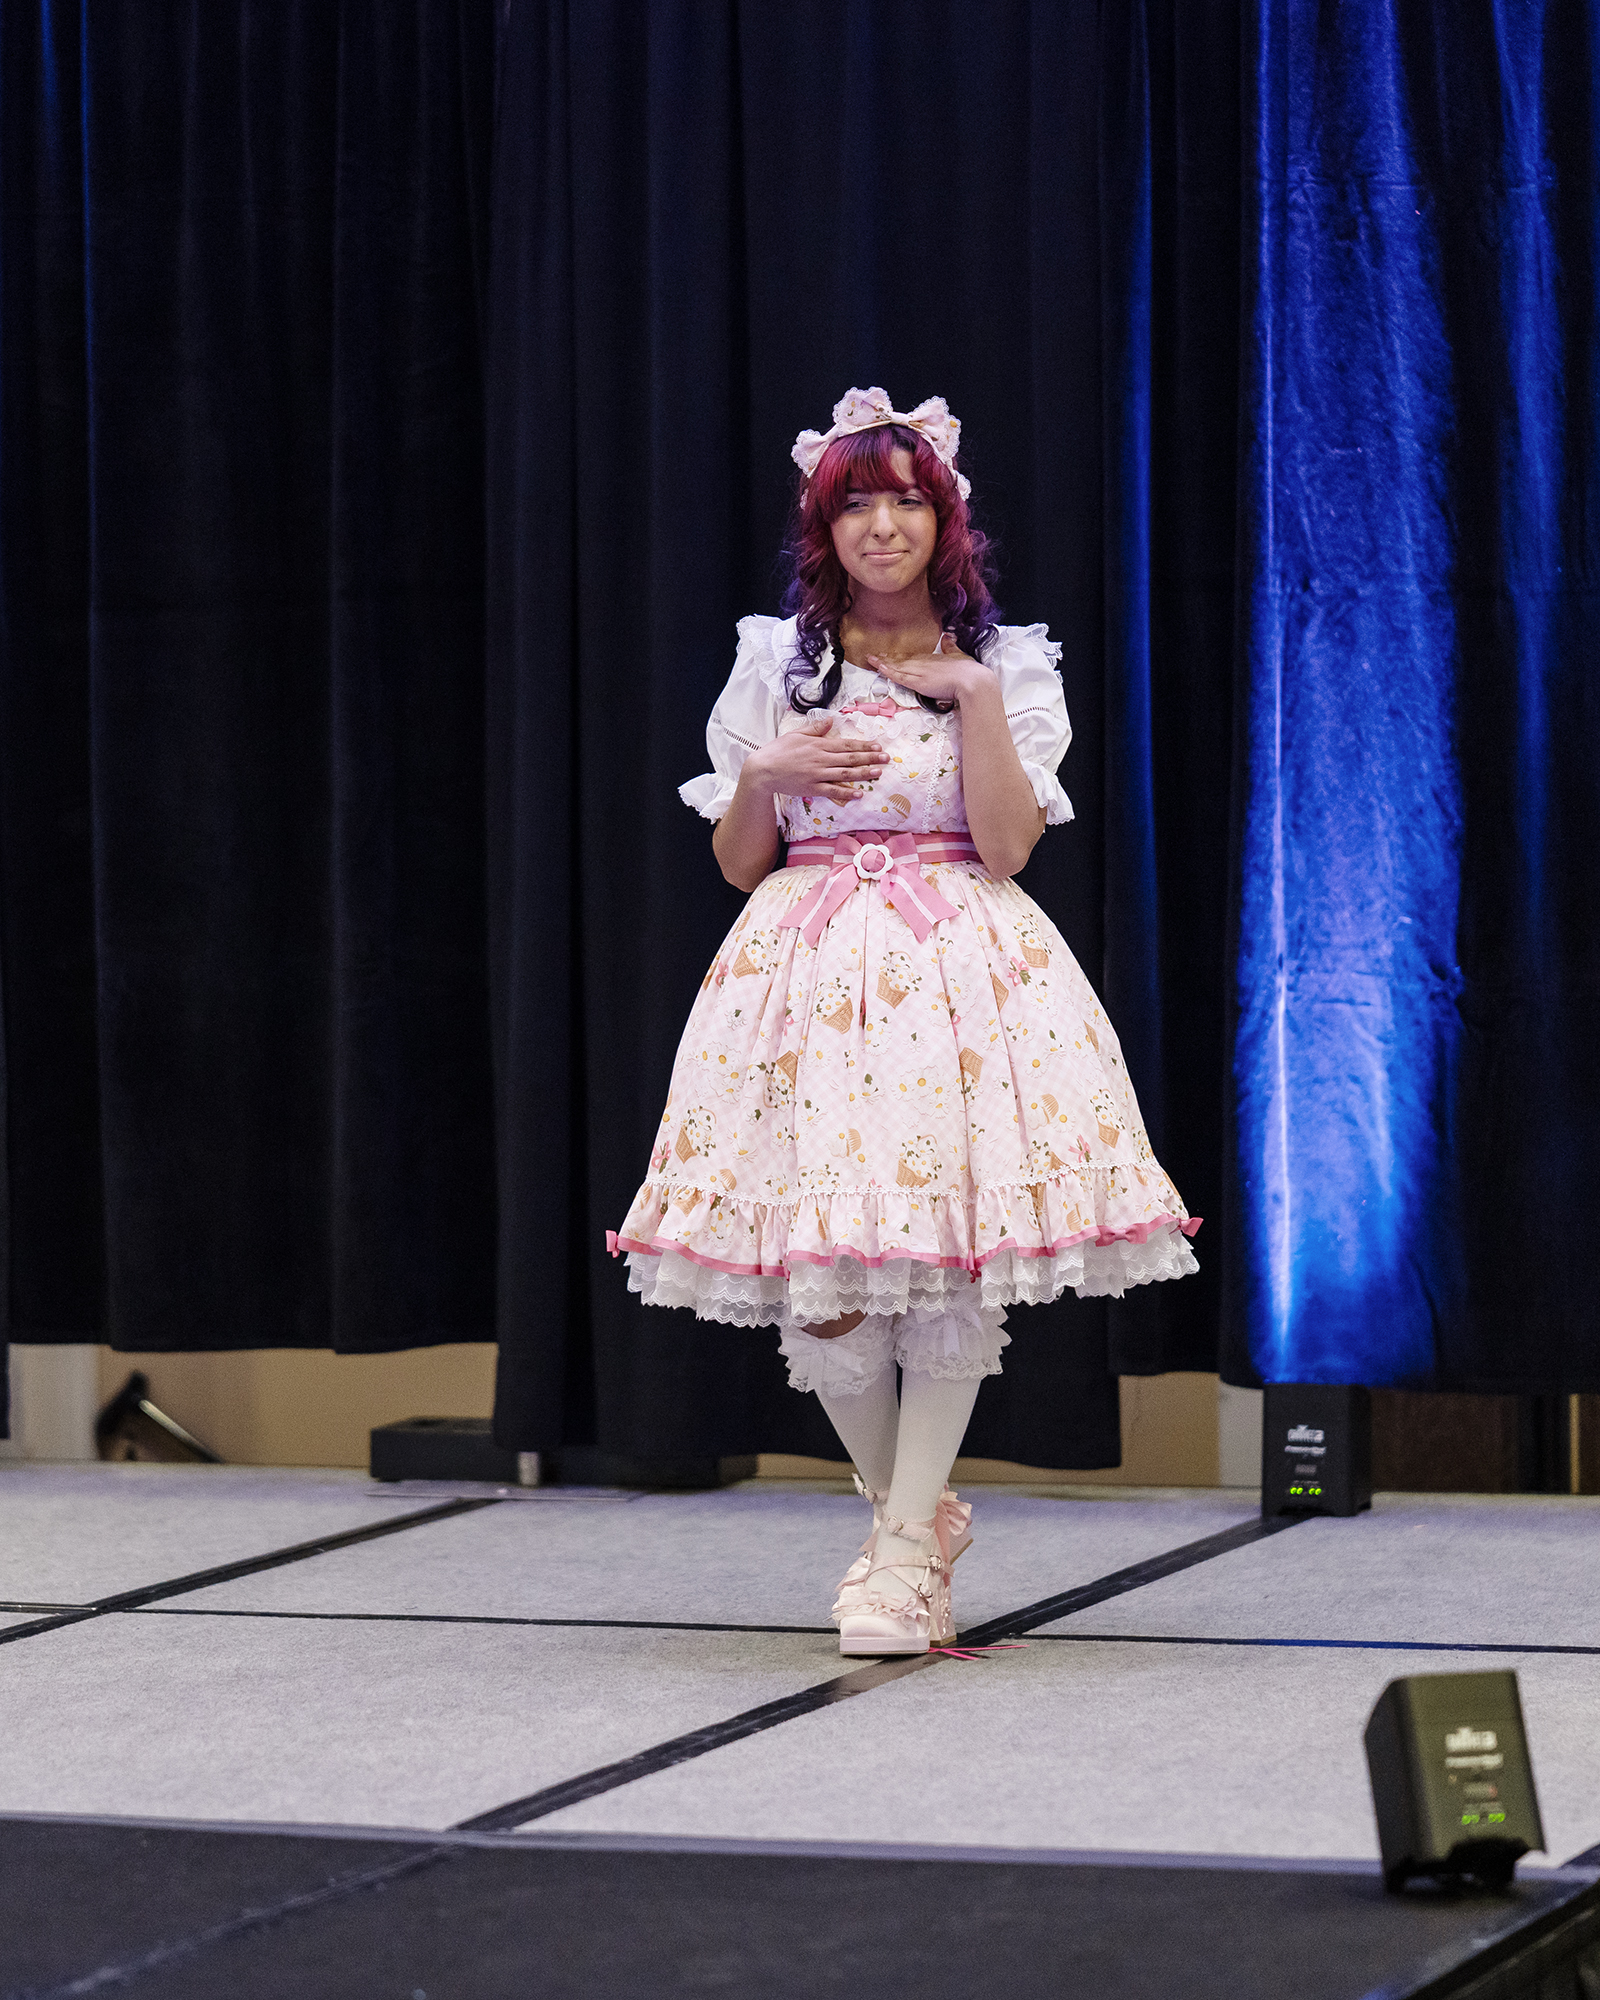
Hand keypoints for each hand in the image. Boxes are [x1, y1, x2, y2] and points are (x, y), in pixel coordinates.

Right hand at [745, 712, 889, 804]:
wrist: (763, 770)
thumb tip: (831, 720)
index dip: (863, 745)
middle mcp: (821, 759)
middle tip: (886, 758)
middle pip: (850, 758)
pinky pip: (833, 791)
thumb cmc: (778, 750)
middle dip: (870, 758)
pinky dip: (847, 792)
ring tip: (879, 773)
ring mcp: (817, 775)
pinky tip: (859, 793)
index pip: (846, 744)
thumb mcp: (796, 734)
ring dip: (864, 773)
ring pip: (845, 774)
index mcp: (818, 745)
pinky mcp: (812, 788)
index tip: (877, 745)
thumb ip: (816, 728)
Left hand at [867, 632, 985, 704]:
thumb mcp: (959, 654)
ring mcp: (920, 672)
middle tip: (873, 655)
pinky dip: (889, 672)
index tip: (889, 655)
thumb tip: (948, 636)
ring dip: (883, 663)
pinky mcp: (919, 682)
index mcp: (933, 658)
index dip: (899, 657)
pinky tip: (880, 668)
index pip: (912, 657)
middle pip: (901, 660)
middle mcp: (924, 663)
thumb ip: (951, 646)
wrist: (972, 680)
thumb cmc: (969, 670)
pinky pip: (900, 676)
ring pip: (897, 667)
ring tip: (871, 659)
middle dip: (887, 658)